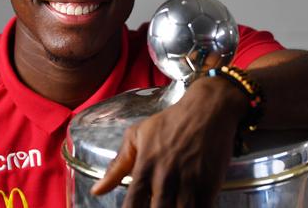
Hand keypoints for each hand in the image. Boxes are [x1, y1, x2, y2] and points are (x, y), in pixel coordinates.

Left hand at [90, 76, 246, 206]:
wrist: (208, 109)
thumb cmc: (171, 121)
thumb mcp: (137, 135)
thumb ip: (117, 165)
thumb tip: (98, 190)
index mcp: (145, 167)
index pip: (132, 204)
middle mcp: (165, 178)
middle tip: (154, 205)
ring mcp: (188, 184)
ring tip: (170, 205)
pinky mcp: (209, 186)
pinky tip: (187, 205)